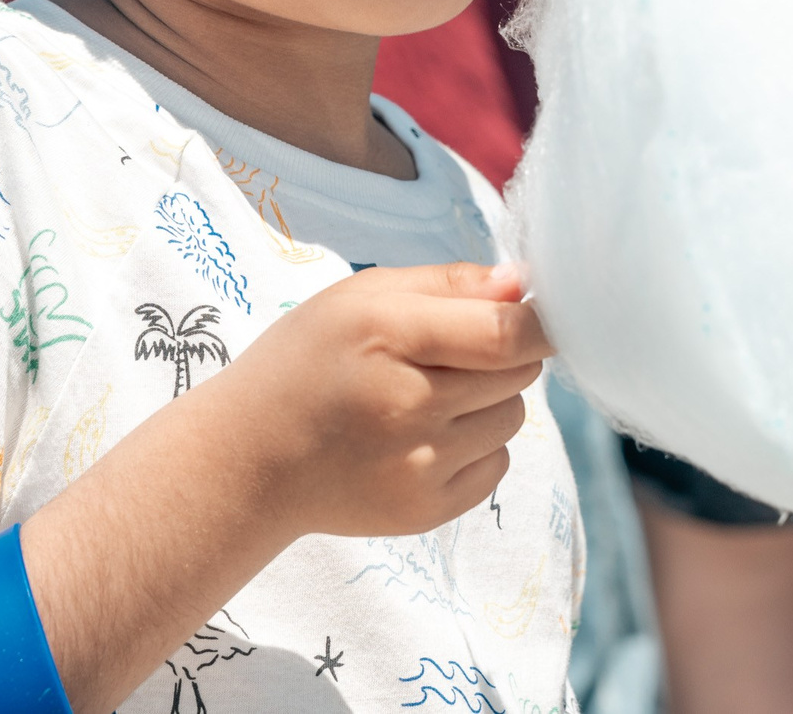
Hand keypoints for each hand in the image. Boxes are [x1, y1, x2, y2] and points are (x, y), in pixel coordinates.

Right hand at [193, 261, 550, 539]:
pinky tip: (422, 438)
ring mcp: (419, 466)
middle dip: (504, 353)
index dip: (541, 321)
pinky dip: (476, 447)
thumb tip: (524, 283)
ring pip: (512, 418)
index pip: (507, 333)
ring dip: (488, 401)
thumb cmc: (307, 362)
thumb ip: (448, 282)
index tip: (544, 312)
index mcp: (389, 336)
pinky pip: (496, 466)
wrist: (248, 460)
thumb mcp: (361, 296)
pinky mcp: (426, 511)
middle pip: (519, 372)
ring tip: (427, 397)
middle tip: (450, 352)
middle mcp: (408, 406)